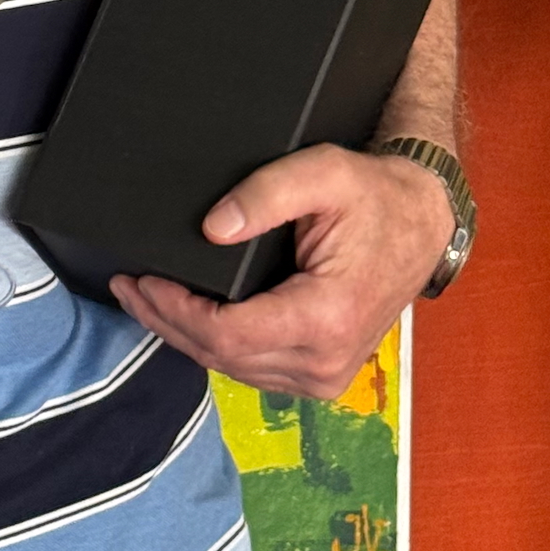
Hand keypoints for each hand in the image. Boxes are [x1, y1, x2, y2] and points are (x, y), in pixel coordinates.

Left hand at [110, 144, 453, 400]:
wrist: (422, 224)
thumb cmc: (376, 198)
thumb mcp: (324, 174)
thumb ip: (265, 195)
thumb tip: (212, 228)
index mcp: (326, 317)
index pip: (227, 333)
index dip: (175, 310)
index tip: (142, 280)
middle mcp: (326, 361)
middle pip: (221, 356)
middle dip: (166, 322)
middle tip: (127, 288)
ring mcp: (325, 376)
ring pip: (232, 368)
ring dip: (184, 336)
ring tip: (145, 299)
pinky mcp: (321, 376)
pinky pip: (252, 369)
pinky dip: (215, 345)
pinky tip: (188, 318)